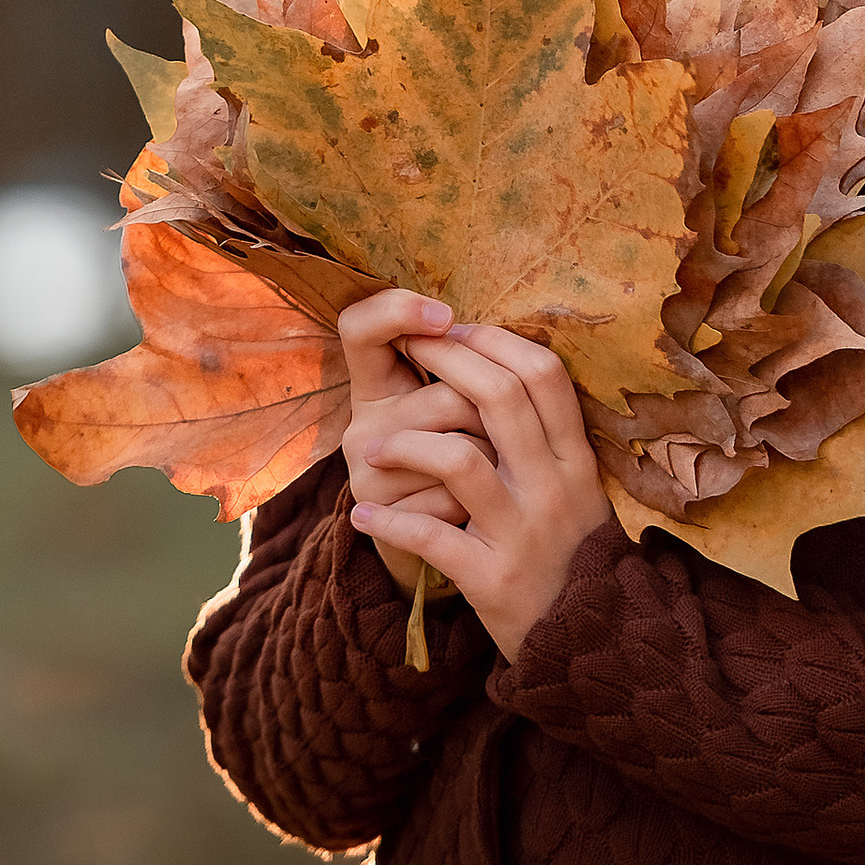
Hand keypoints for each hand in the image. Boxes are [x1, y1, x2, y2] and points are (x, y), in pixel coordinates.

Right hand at [337, 291, 490, 601]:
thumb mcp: (451, 411)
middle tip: (506, 434)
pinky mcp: (388, 523)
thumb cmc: (453, 462)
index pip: (359, 329)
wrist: (437, 553)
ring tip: (498, 471)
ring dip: (496, 463)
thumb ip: (465, 369)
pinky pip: (455, 503)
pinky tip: (480, 513)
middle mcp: (361, 430)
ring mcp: (369, 479)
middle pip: (446, 399)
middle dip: (496, 419)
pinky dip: (482, 507)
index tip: (444, 314)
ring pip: (456, 452)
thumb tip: (503, 336)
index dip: (396, 310)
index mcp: (375, 388)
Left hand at [350, 323, 610, 662]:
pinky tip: (363, 517)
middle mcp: (553, 487)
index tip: (455, 327)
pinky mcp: (491, 578)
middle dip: (447, 361)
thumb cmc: (572, 554)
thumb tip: (497, 371)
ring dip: (406, 443)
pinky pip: (430, 537)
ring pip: (458, 459)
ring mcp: (523, 533)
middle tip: (409, 348)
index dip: (495, 340)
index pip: (543, 374)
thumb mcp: (578, 490)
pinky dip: (390, 523)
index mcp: (575, 460)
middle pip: (500, 398)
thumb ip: (546, 440)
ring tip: (374, 448)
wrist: (593, 644)